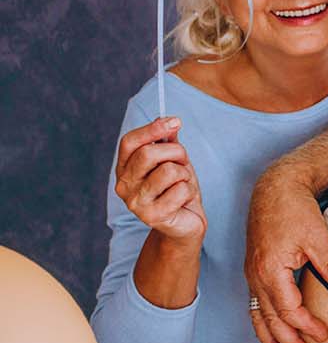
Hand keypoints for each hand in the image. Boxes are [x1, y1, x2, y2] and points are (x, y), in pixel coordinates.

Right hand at [113, 117, 205, 244]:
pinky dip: (190, 191)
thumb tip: (166, 120)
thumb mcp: (173, 161)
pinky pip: (181, 189)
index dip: (152, 129)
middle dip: (176, 152)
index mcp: (125, 169)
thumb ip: (168, 141)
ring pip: (168, 171)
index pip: (129, 142)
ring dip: (185, 174)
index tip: (175, 121)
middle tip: (184, 160)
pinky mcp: (152, 216)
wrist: (186, 223)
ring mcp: (135, 203)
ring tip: (183, 184)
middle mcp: (124, 186)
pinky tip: (184, 200)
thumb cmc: (178, 189)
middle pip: (148, 154)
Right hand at [244, 167, 327, 342]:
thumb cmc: (294, 208)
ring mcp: (253, 273)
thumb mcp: (317, 234)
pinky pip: (256, 303)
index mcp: (271, 269)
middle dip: (287, 342)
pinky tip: (269, 332)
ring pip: (259, 314)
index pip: (289, 309)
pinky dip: (262, 322)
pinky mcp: (255, 269)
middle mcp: (257, 275)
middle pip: (271, 318)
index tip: (324, 335)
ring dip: (270, 338)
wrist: (275, 187)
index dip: (306, 325)